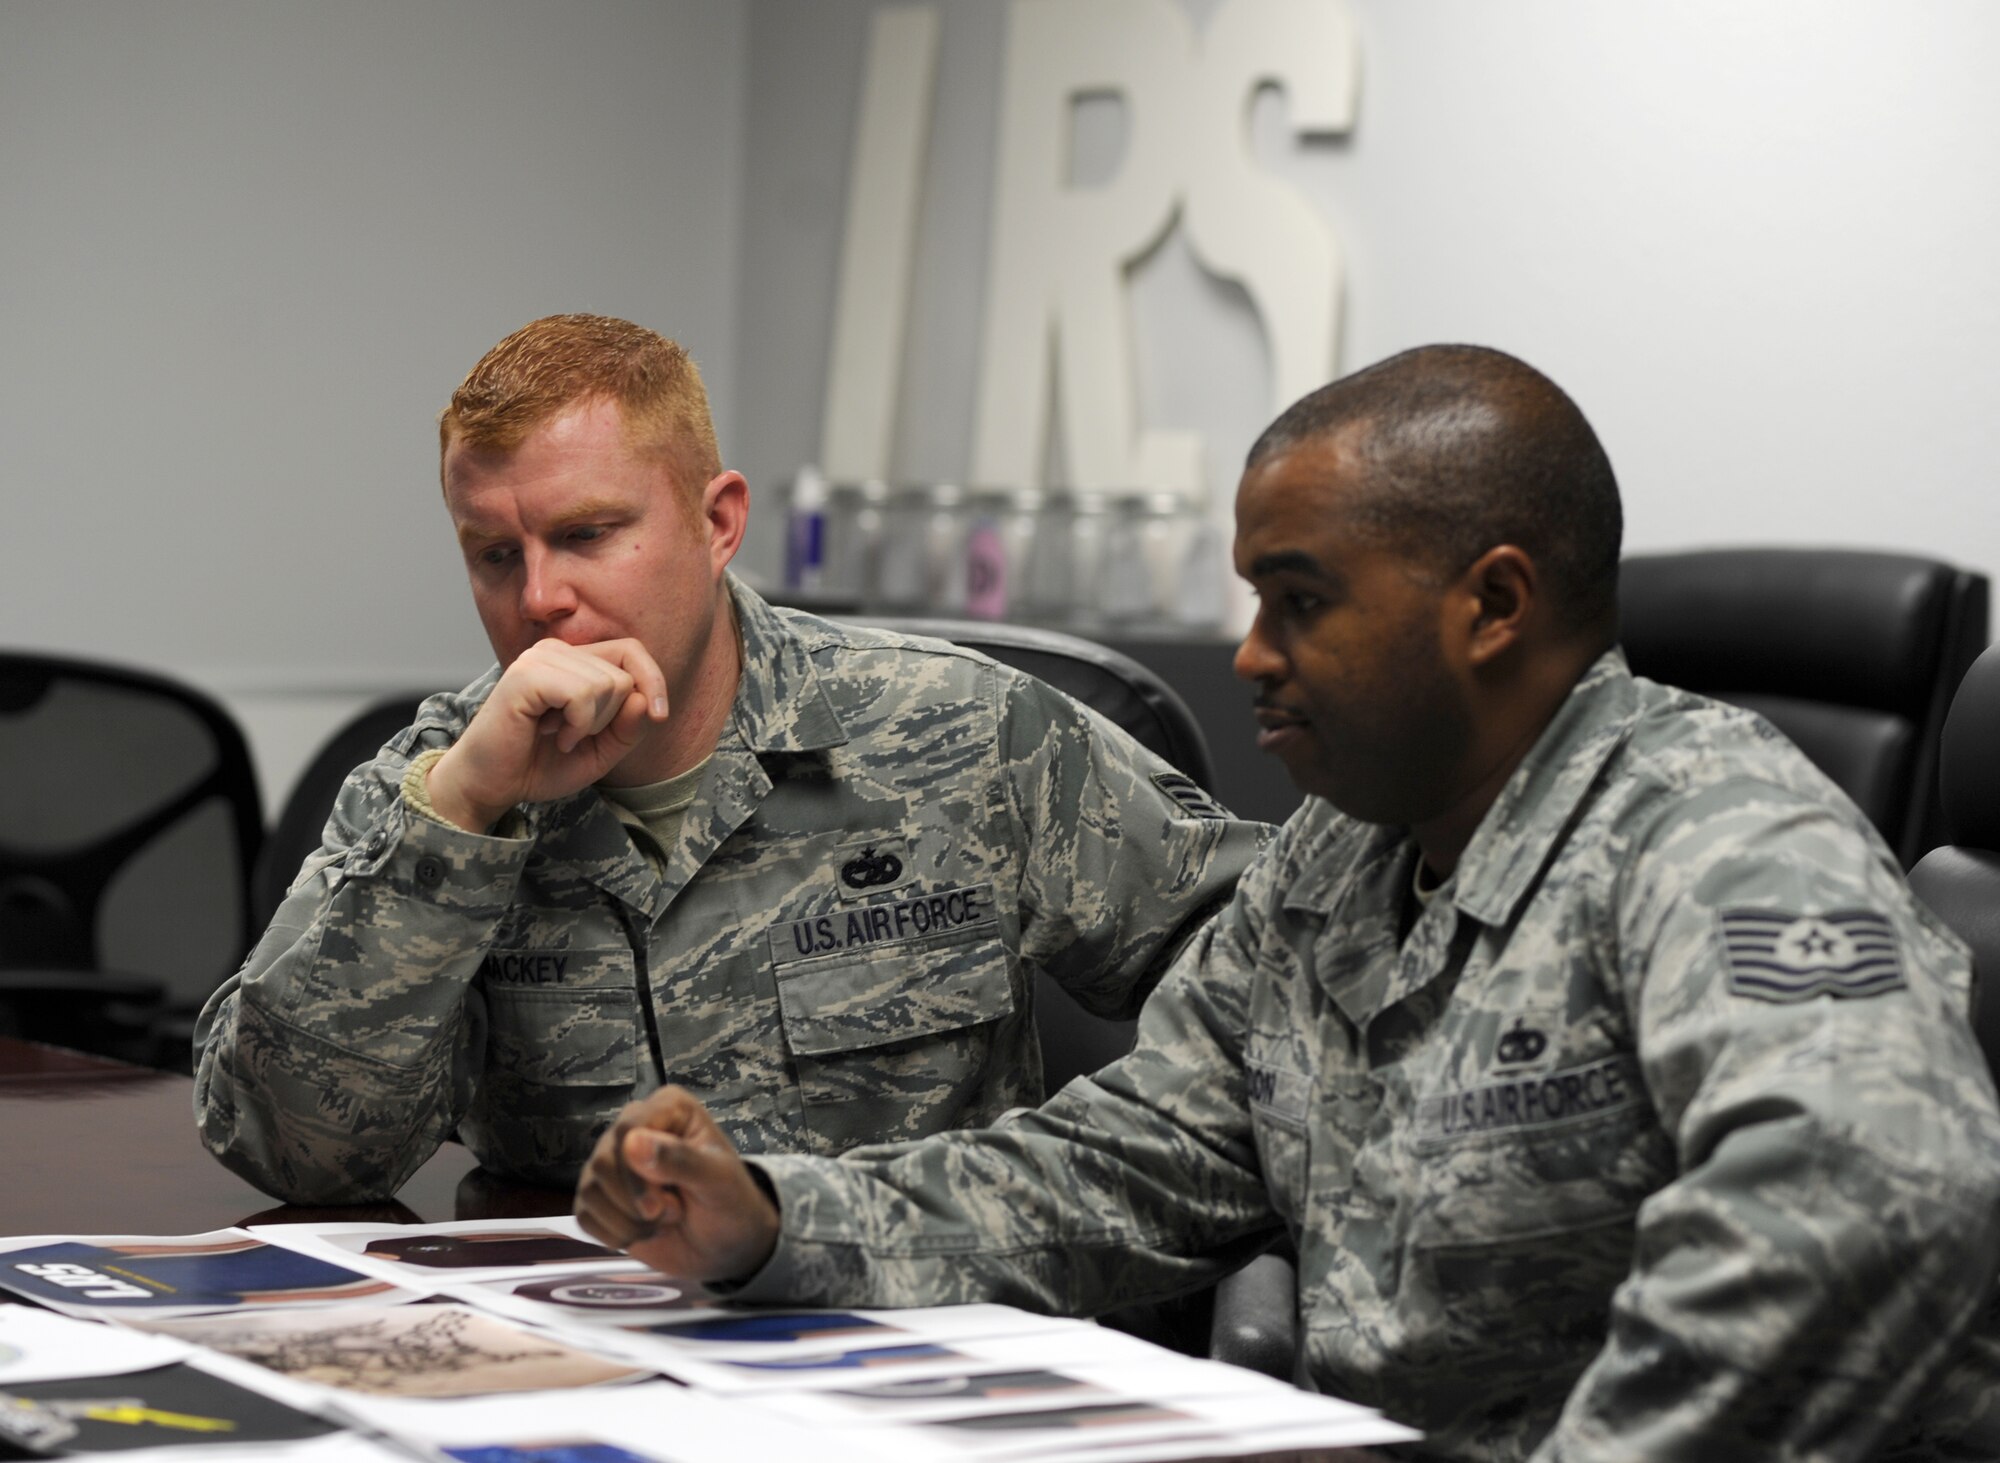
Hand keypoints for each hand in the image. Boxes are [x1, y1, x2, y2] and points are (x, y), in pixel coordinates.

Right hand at [427, 638, 668, 830]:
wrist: (492, 786)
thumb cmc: (541, 765)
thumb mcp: (602, 751)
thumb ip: (629, 726)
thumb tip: (645, 699)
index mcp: (574, 660)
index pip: (632, 650)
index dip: (653, 681)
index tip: (660, 716)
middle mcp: (556, 651)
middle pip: (623, 674)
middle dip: (611, 718)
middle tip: (574, 734)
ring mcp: (539, 659)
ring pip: (607, 684)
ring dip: (590, 724)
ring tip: (558, 735)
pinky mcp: (525, 675)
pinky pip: (582, 694)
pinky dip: (576, 725)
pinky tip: (550, 734)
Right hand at [574, 1085, 780, 1283]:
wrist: (724, 1246)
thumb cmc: (728, 1202)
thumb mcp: (717, 1180)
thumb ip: (680, 1159)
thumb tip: (631, 1142)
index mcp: (667, 1108)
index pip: (628, 1128)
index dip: (635, 1172)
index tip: (657, 1205)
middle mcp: (634, 1127)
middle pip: (603, 1162)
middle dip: (636, 1201)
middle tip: (671, 1213)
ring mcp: (612, 1162)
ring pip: (590, 1190)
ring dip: (629, 1221)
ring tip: (662, 1221)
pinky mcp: (599, 1196)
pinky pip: (585, 1215)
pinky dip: (615, 1234)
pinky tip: (642, 1232)